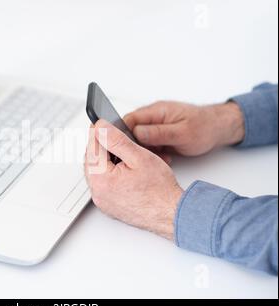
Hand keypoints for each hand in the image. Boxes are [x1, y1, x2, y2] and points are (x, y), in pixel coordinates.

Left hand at [84, 120, 183, 239]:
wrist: (171, 213)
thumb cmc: (160, 190)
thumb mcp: (138, 156)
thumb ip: (116, 140)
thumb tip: (101, 127)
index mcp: (101, 180)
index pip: (92, 148)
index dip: (97, 132)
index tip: (100, 122)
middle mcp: (98, 193)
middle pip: (92, 161)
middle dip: (100, 145)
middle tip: (109, 132)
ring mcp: (103, 201)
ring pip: (97, 172)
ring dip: (104, 158)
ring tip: (118, 147)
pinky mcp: (109, 205)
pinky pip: (103, 184)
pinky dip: (109, 172)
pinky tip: (120, 165)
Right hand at [124, 101, 244, 156]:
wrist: (219, 128)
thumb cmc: (205, 127)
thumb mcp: (182, 133)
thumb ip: (158, 133)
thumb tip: (136, 133)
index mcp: (157, 111)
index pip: (129, 120)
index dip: (123, 135)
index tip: (128, 149)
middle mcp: (154, 116)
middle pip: (131, 130)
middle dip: (136, 146)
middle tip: (147, 156)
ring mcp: (156, 124)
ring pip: (140, 139)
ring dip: (147, 151)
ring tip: (161, 157)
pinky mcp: (159, 133)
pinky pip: (149, 143)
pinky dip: (154, 152)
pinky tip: (164, 157)